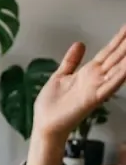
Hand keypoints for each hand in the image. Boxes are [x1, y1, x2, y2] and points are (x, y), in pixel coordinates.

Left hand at [32, 24, 125, 141]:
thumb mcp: (60, 76)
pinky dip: (120, 76)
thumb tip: (79, 44)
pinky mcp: (93, 99)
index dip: (118, 39)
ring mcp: (96, 88)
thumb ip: (71, 61)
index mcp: (88, 72)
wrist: (45, 125)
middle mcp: (96, 79)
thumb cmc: (51, 106)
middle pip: (116, 57)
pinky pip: (110, 86)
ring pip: (118, 69)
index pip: (108, 52)